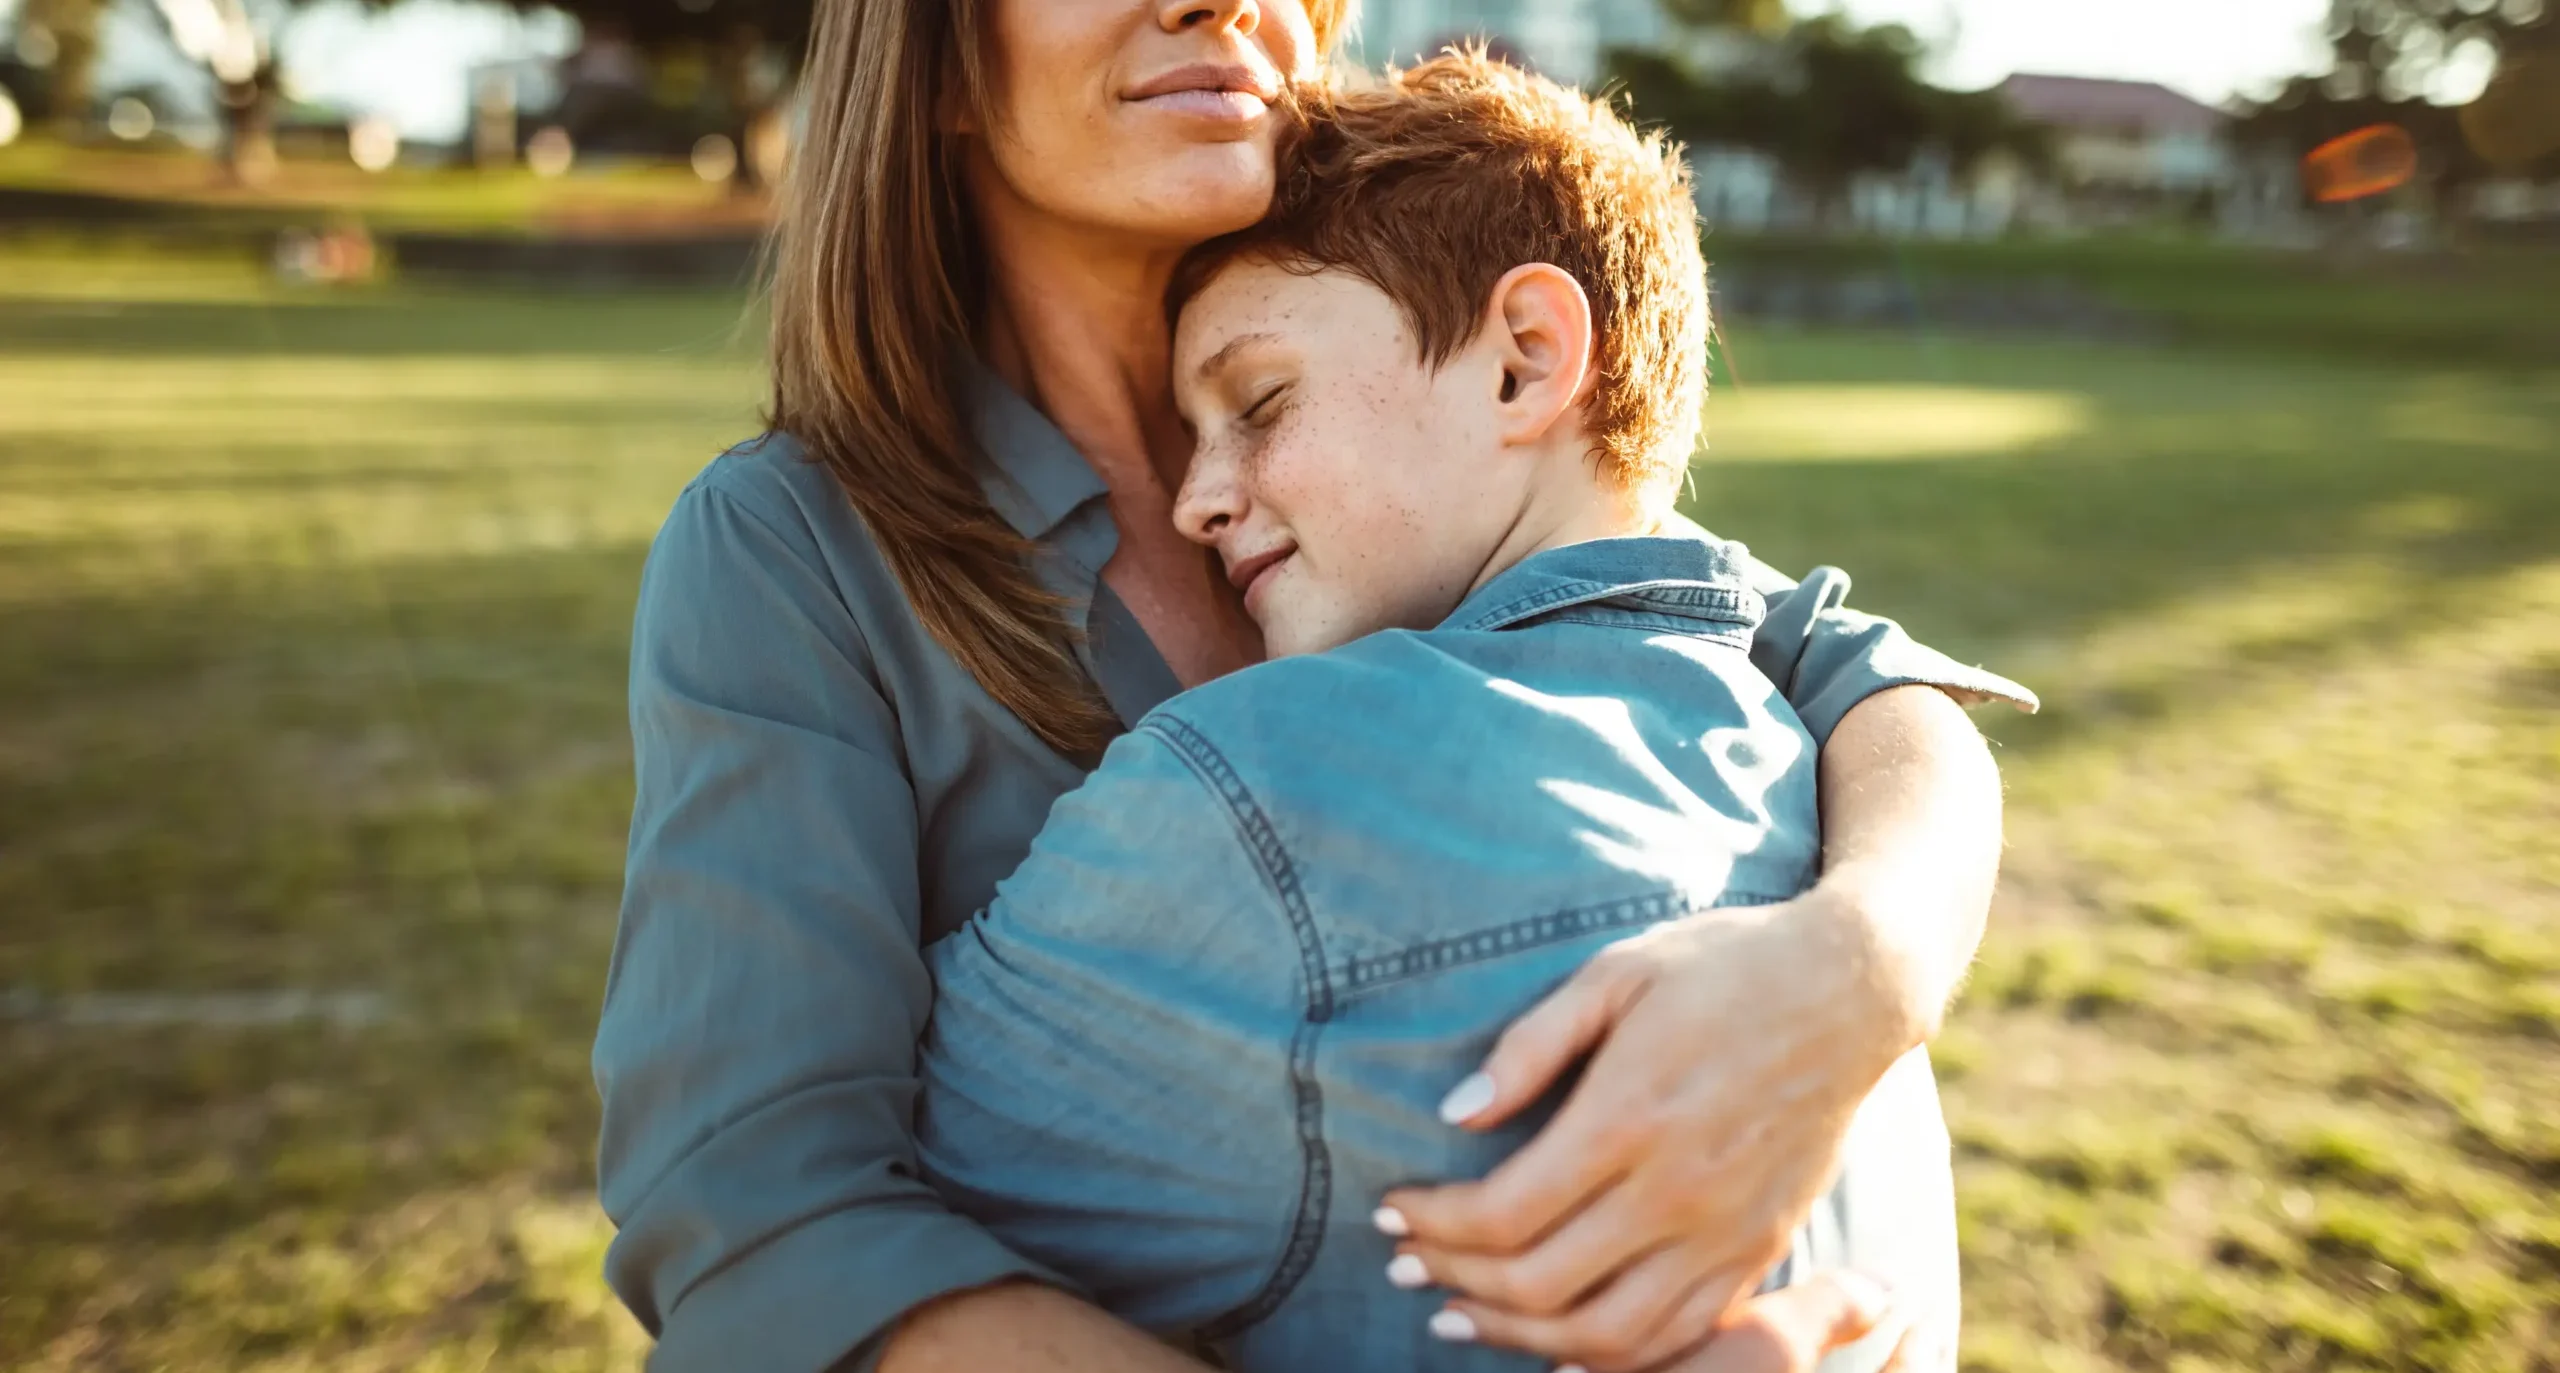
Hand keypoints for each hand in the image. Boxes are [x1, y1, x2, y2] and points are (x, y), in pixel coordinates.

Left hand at [1374, 890, 1918, 1370]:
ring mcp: (1725, 1231)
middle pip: (1540, 1284)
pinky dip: (1607, 1353)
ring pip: (1605, 1333)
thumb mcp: (1618, 973)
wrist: (1851, 990)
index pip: (1504, 1211)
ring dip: (1518, 1336)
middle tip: (1403, 1264)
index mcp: (1631, 1115)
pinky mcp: (1759, 1249)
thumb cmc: (1723, 965)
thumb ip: (1532, 1046)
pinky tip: (1558, 1338)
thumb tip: (1455, 1112)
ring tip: (1460, 1314)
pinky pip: (1677, 1335)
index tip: (1391, 1208)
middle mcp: (1678, 1189)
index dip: (1433, 1223)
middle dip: (1453, 1280)